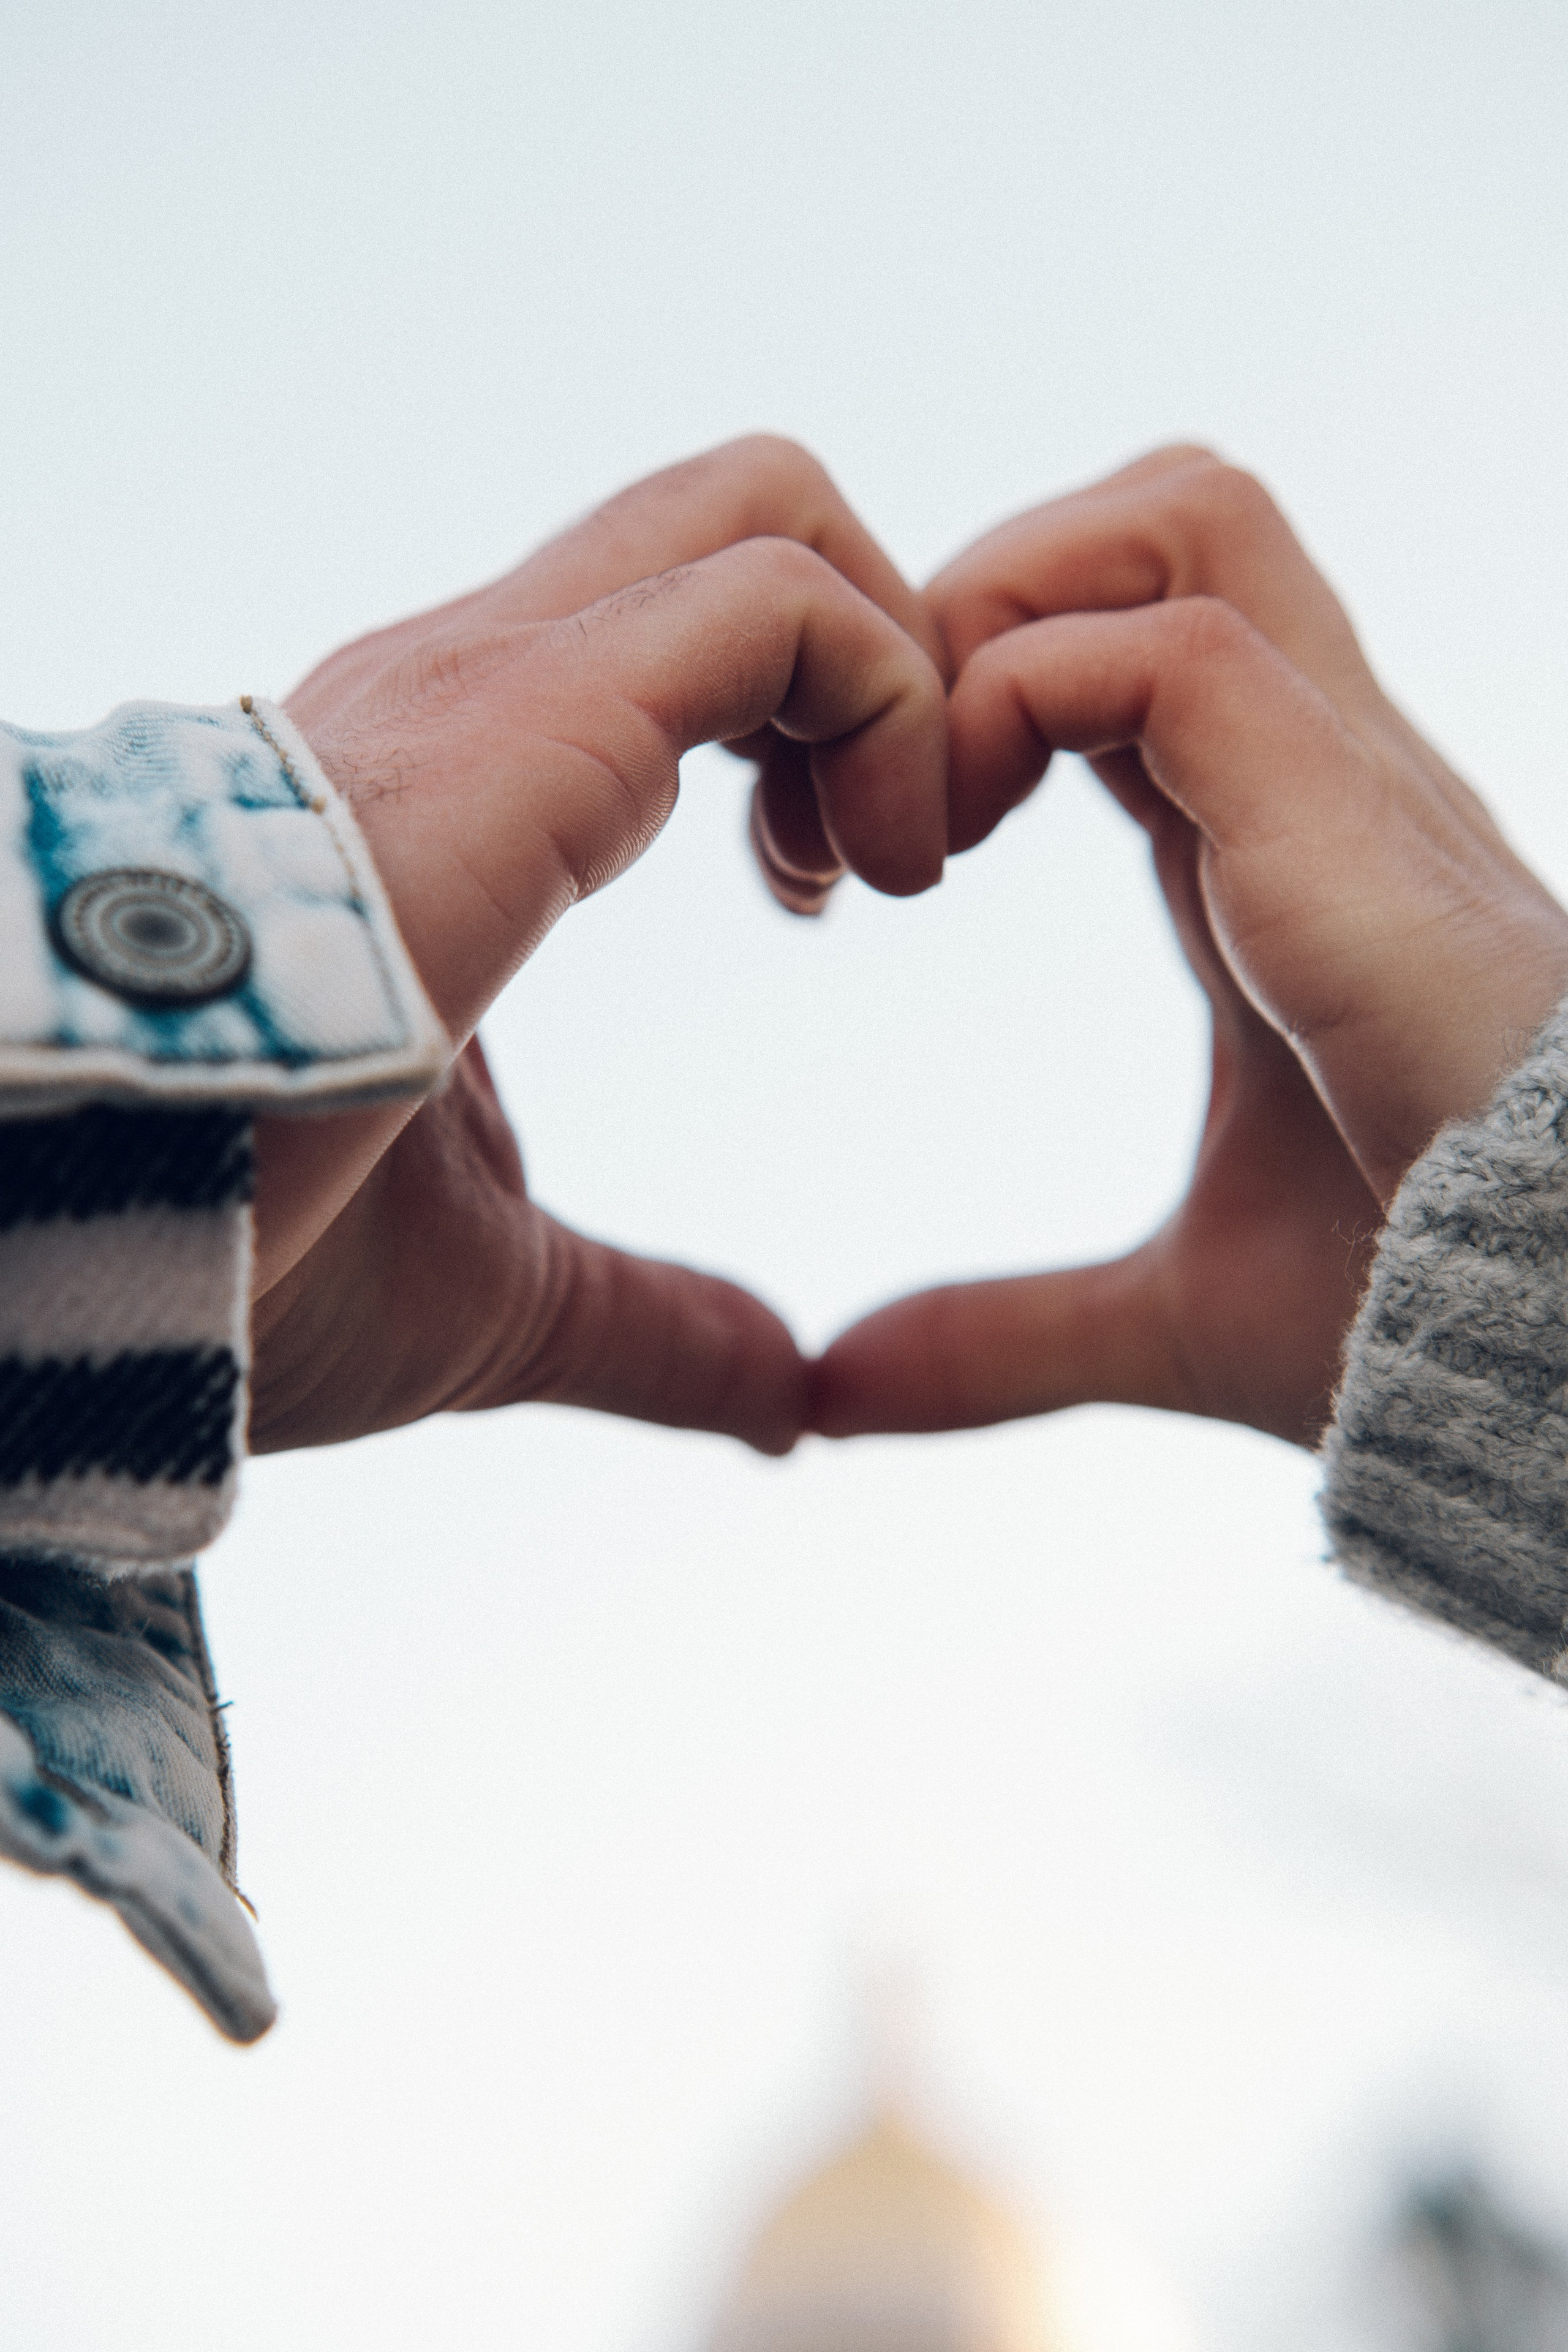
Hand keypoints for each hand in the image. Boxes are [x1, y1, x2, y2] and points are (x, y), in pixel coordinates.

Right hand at [247, 438, 947, 1456]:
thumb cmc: (229, 1257)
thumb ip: (652, 1324)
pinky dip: (892, 702)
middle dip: (883, 648)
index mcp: (470, 779)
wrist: (58, 1234)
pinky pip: (779, 606)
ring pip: (769, 510)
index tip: (821, 891)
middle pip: (744, 510)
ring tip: (884, 872)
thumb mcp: (500, 1292)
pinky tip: (874, 878)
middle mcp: (475, 686)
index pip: (689, 618)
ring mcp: (488, 682)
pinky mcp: (523, 720)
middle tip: (883, 854)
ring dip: (897, 677)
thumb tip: (786, 1402)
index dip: (814, 720)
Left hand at [811, 447, 1567, 1446]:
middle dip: (970, 603)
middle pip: (1158, 518)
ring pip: (1176, 517)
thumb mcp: (1163, 1314)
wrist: (1556, 1358)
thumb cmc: (1409, 1314)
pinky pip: (1170, 654)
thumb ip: (997, 1334)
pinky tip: (950, 854)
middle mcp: (1321, 776)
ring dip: (993, 624)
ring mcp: (1350, 782)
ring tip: (914, 816)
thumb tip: (831, 1396)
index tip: (852, 858)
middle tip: (863, 801)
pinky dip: (1019, 709)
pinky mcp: (1353, 828)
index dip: (965, 691)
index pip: (1128, 641)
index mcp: (1278, 848)